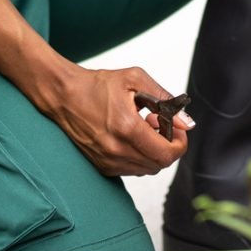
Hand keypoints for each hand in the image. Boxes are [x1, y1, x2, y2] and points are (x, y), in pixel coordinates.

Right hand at [32, 64, 191, 176]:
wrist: (63, 95)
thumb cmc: (97, 84)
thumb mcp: (135, 79)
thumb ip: (165, 99)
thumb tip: (187, 123)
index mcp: (127, 128)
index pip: (167, 154)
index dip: (179, 142)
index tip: (174, 127)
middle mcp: (117, 150)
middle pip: (160, 164)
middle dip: (167, 145)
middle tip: (157, 123)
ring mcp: (107, 161)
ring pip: (147, 169)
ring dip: (153, 152)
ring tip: (142, 128)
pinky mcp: (101, 166)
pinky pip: (132, 170)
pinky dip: (139, 156)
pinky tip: (130, 137)